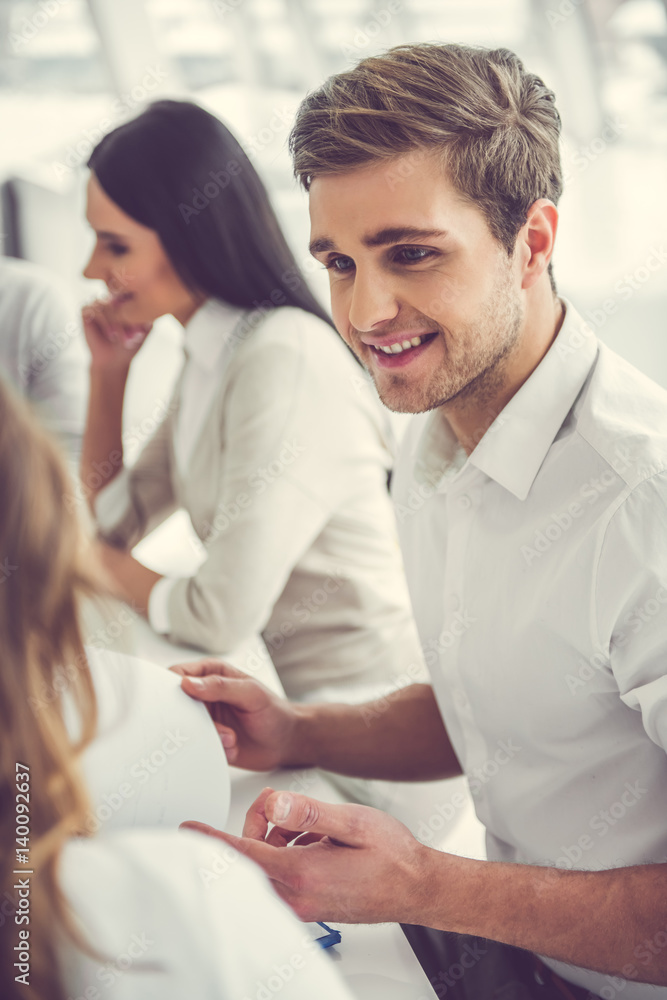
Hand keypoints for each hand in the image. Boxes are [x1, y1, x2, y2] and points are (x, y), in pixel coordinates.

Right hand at [82, 297, 150, 370]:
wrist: (114, 361)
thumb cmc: (129, 346)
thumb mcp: (144, 331)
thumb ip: (150, 318)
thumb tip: (154, 308)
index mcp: (125, 300)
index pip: (131, 294)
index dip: (136, 310)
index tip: (142, 330)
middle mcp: (111, 299)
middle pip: (119, 297)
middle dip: (126, 316)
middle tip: (133, 335)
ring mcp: (98, 303)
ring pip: (107, 304)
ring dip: (115, 321)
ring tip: (120, 337)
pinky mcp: (86, 311)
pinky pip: (94, 309)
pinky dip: (104, 322)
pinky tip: (111, 335)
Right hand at [170, 660, 301, 770]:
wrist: (286, 742)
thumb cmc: (273, 711)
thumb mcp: (251, 694)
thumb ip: (220, 687)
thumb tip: (187, 683)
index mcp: (210, 674)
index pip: (177, 675)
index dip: (171, 688)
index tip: (180, 703)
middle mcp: (202, 696)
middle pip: (175, 705)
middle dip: (189, 720)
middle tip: (216, 727)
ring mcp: (203, 719)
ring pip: (184, 729)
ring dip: (207, 737)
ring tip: (231, 738)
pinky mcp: (206, 740)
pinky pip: (195, 747)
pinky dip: (213, 750)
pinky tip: (233, 747)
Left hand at [181, 788, 434, 924]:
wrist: (418, 888)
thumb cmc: (393, 856)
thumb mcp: (353, 821)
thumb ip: (310, 813)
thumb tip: (275, 804)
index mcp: (303, 872)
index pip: (244, 853)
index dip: (213, 839)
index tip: (187, 829)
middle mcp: (297, 895)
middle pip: (251, 855)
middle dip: (260, 825)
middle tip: (285, 806)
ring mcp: (302, 904)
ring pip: (265, 864)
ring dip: (277, 838)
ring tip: (312, 826)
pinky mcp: (308, 905)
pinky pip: (281, 875)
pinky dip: (288, 852)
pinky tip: (314, 841)